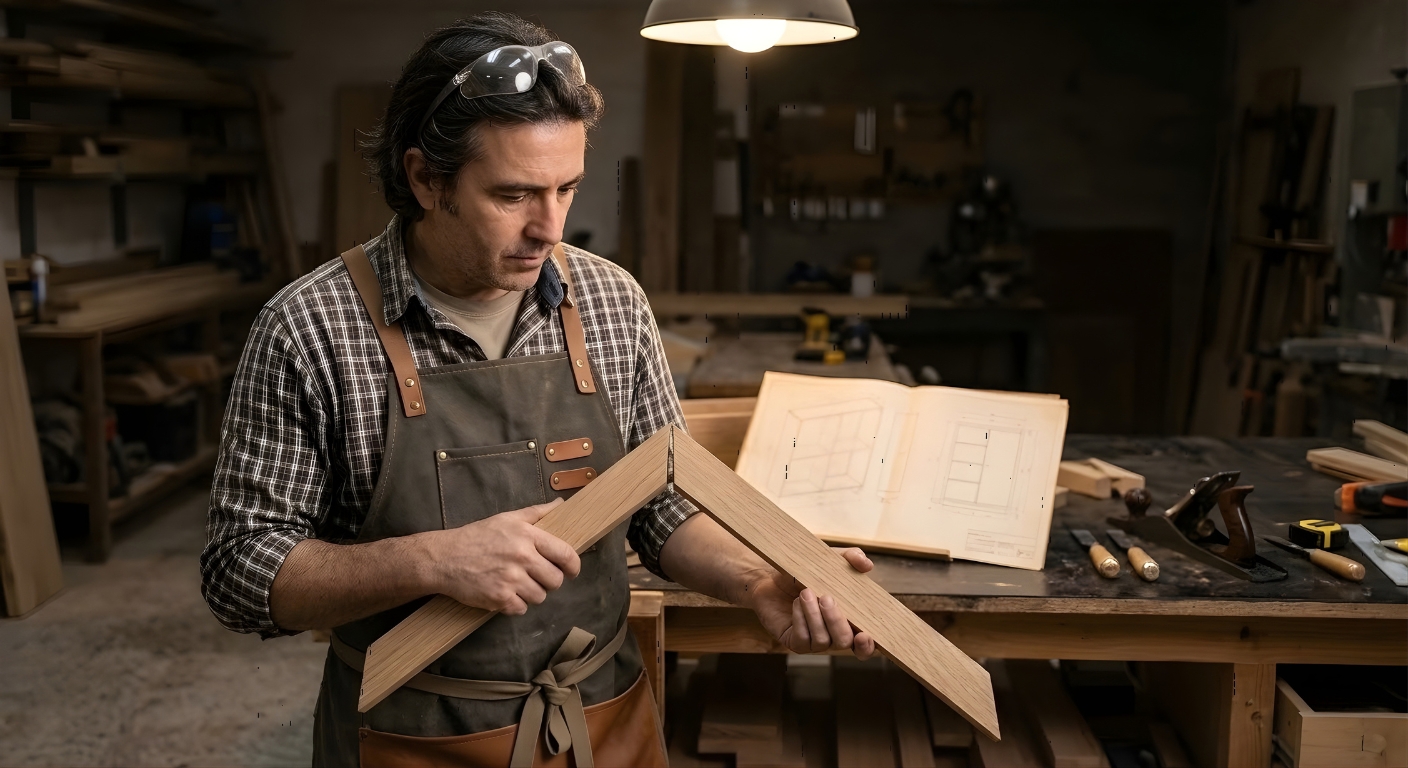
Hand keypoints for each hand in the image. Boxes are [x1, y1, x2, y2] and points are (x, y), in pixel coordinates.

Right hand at [424, 499, 579, 615]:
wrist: (444, 558)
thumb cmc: (477, 536)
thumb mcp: (507, 518)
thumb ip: (537, 513)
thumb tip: (560, 505)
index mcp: (527, 536)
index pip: (565, 555)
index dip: (573, 566)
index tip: (571, 571)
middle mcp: (522, 558)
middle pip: (556, 581)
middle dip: (549, 581)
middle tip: (536, 577)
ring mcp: (511, 580)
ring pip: (540, 597)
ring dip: (531, 594)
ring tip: (517, 584)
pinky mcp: (499, 599)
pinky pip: (521, 609)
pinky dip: (515, 605)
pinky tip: (505, 593)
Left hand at [742, 547, 875, 658]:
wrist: (771, 578)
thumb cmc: (804, 573)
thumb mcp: (828, 561)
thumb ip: (849, 558)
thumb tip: (867, 564)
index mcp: (848, 621)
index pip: (864, 645)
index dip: (867, 645)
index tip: (864, 634)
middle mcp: (834, 636)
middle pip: (844, 642)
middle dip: (837, 621)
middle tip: (826, 597)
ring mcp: (814, 642)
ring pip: (823, 641)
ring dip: (815, 615)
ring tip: (805, 592)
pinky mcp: (795, 643)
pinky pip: (803, 639)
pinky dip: (801, 619)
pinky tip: (796, 603)